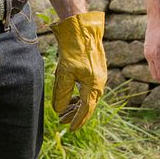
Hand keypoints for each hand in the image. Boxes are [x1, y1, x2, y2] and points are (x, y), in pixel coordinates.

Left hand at [50, 11, 107, 130]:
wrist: (82, 29)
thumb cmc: (73, 50)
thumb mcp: (64, 74)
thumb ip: (62, 94)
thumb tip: (60, 109)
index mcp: (94, 85)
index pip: (86, 109)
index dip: (77, 120)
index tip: (69, 128)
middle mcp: (99, 82)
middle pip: (88, 104)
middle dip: (75, 114)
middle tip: (61, 120)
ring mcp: (98, 75)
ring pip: (87, 96)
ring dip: (76, 104)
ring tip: (63, 110)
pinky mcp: (95, 69)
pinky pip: (88, 87)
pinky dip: (79, 94)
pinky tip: (70, 95)